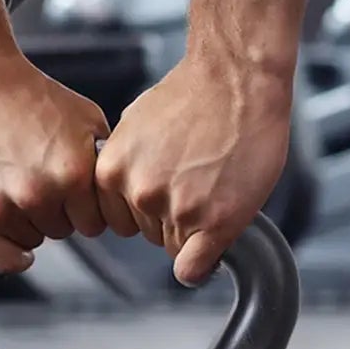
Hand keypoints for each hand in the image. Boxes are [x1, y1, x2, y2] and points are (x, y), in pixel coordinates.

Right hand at [0, 53, 111, 274]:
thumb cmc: (23, 93)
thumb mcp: (85, 116)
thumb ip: (103, 159)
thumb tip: (118, 190)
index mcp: (73, 172)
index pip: (95, 221)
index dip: (85, 204)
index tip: (73, 191)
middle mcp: (38, 195)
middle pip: (64, 230)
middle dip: (56, 209)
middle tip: (36, 175)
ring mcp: (0, 208)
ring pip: (31, 240)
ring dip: (27, 220)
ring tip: (13, 180)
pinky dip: (6, 250)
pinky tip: (8, 227)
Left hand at [95, 55, 292, 286]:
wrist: (237, 80)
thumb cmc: (194, 94)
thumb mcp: (136, 124)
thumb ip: (126, 163)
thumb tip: (125, 186)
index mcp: (112, 170)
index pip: (119, 218)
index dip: (145, 208)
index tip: (165, 195)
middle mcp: (139, 192)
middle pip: (148, 233)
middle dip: (171, 215)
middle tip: (197, 182)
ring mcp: (177, 209)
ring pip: (175, 245)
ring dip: (194, 228)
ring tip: (214, 187)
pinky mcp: (213, 222)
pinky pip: (193, 268)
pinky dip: (200, 266)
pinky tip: (210, 253)